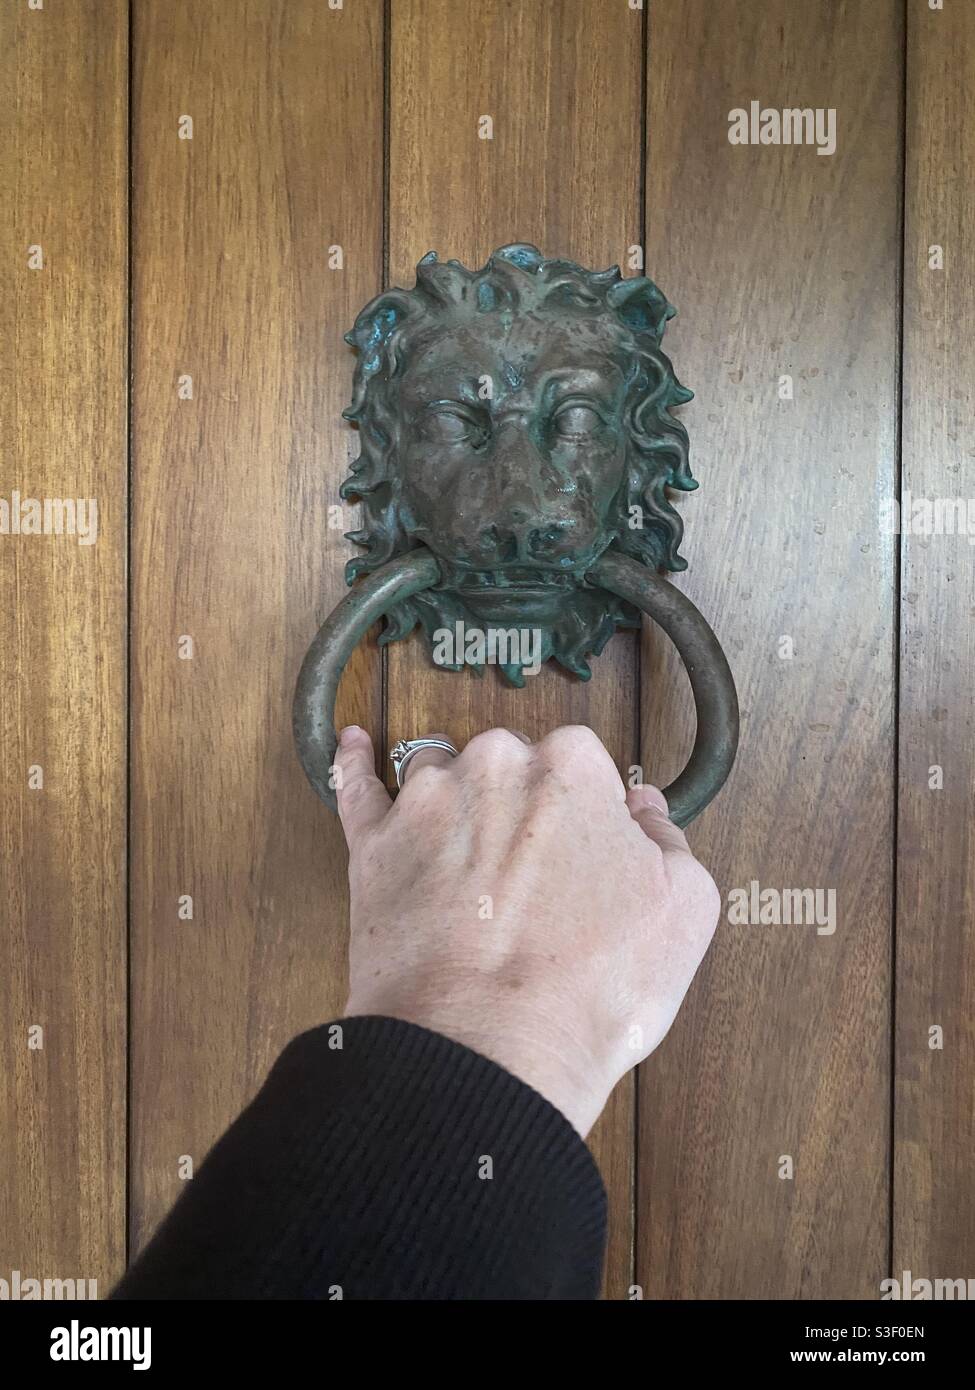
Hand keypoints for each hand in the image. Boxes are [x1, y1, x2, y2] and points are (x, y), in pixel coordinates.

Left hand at [335, 724, 719, 1136]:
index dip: (588, 819)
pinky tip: (354, 745)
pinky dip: (355, 763)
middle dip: (523, 811)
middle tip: (534, 884)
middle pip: (513, 766)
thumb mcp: (684, 912)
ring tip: (469, 863)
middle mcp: (496, 764)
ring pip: (443, 772)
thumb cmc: (588, 989)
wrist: (486, 1050)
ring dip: (456, 801)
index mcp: (573, 767)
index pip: (585, 766)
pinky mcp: (372, 844)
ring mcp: (426, 800)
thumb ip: (668, 839)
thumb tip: (644, 809)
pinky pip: (357, 784)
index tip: (585, 860)